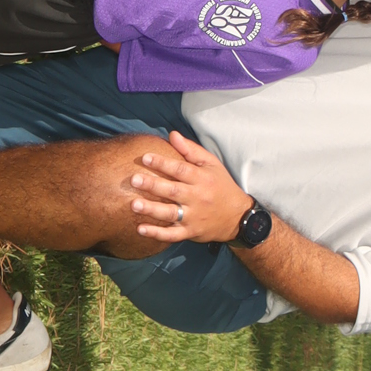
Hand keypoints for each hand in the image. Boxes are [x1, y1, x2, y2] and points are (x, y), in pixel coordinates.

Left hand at [129, 130, 253, 243]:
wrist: (237, 217)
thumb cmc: (221, 186)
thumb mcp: (212, 164)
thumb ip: (191, 150)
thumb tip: (172, 135)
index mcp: (202, 179)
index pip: (180, 169)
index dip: (163, 163)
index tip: (145, 157)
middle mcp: (197, 198)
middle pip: (172, 191)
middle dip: (152, 185)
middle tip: (134, 179)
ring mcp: (193, 217)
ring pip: (170, 213)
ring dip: (151, 210)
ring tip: (133, 204)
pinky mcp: (190, 232)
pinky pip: (172, 235)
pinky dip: (156, 234)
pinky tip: (140, 229)